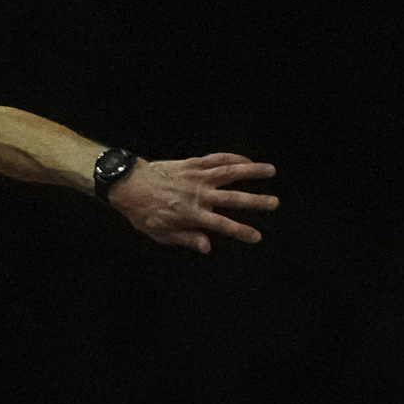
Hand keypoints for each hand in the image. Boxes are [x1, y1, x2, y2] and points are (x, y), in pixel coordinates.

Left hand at [110, 153, 276, 252]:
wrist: (129, 184)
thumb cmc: (144, 211)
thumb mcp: (161, 232)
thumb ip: (186, 238)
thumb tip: (207, 246)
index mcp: (191, 214)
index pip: (222, 225)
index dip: (241, 231)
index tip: (257, 236)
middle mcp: (198, 194)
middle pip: (233, 197)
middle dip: (256, 200)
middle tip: (274, 203)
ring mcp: (197, 176)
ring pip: (230, 172)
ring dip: (252, 170)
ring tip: (271, 170)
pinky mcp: (192, 163)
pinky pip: (217, 159)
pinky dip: (233, 157)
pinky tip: (247, 160)